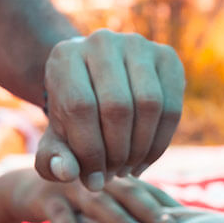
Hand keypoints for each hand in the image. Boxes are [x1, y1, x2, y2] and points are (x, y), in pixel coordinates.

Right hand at [3, 169, 180, 222]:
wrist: (24, 188)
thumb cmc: (73, 201)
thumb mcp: (99, 201)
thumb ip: (126, 212)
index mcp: (113, 175)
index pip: (144, 187)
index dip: (164, 202)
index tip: (186, 221)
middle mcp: (95, 175)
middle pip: (126, 190)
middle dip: (149, 209)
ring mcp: (70, 185)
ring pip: (96, 200)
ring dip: (118, 217)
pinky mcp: (45, 197)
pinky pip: (58, 212)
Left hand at [37, 29, 185, 190]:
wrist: (96, 86)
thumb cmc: (72, 119)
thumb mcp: (55, 140)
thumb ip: (52, 160)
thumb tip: (67, 172)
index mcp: (65, 56)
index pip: (81, 107)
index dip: (89, 152)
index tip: (92, 181)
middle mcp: (101, 41)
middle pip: (117, 106)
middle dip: (117, 152)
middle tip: (113, 175)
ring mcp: (138, 44)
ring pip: (149, 104)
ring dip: (140, 148)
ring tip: (127, 169)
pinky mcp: (166, 57)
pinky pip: (172, 107)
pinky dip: (160, 142)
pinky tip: (144, 160)